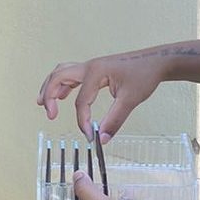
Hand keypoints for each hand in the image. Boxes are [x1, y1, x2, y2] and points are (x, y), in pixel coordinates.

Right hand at [37, 51, 165, 141]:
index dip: (82, 121)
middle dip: (49, 95)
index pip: (80, 101)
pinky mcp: (95, 69)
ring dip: (51, 86)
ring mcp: (91, 66)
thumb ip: (114, 120)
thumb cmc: (144, 75)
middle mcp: (89, 67)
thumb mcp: (130, 100)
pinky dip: (62, 84)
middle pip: (58, 77)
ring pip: (62, 73)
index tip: (89, 136)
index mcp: (96, 72)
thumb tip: (101, 138)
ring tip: (43, 103)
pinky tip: (61, 95)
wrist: (156, 61)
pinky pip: (72, 74)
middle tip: (49, 115)